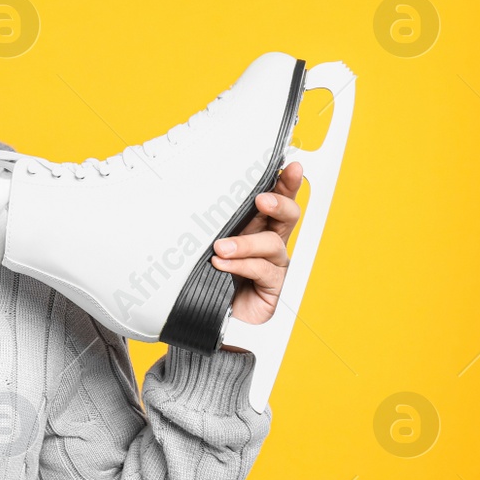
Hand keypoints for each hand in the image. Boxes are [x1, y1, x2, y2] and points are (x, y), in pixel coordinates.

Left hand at [212, 160, 302, 336]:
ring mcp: (274, 265)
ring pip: (272, 245)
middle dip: (281, 203)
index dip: (285, 182)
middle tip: (263, 200)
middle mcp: (269, 242)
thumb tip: (191, 197)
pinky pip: (262, 270)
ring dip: (246, 243)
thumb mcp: (208, 242)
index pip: (275, 199)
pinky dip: (241, 265)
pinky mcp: (272, 287)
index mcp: (257, 225)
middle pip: (288, 216)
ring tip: (221, 247)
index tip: (288, 166)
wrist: (206, 313)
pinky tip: (222, 264)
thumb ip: (211, 225)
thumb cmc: (208, 274)